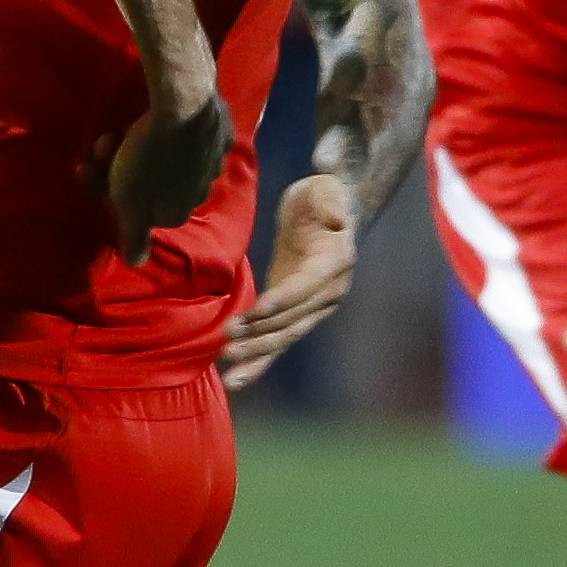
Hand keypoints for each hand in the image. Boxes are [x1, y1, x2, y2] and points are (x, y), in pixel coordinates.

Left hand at [93, 91, 229, 268]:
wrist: (184, 105)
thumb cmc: (149, 157)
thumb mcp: (131, 202)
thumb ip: (134, 236)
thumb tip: (136, 263)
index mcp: (179, 212)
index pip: (142, 210)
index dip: (113, 190)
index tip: (95, 169)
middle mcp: (202, 191)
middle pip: (155, 184)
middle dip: (123, 166)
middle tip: (105, 143)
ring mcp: (214, 161)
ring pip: (170, 159)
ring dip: (140, 146)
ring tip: (121, 130)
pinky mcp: (219, 131)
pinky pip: (189, 135)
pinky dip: (170, 128)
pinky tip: (156, 117)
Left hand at [220, 173, 354, 391]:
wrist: (327, 210)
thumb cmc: (323, 193)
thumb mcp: (326, 185)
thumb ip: (330, 196)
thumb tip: (338, 217)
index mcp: (335, 262)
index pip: (305, 287)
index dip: (282, 300)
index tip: (257, 311)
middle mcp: (329, 291)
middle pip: (292, 319)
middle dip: (261, 332)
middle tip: (228, 339)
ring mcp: (313, 308)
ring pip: (283, 337)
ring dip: (256, 352)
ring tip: (228, 366)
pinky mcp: (294, 314)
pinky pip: (277, 341)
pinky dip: (258, 362)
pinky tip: (235, 380)